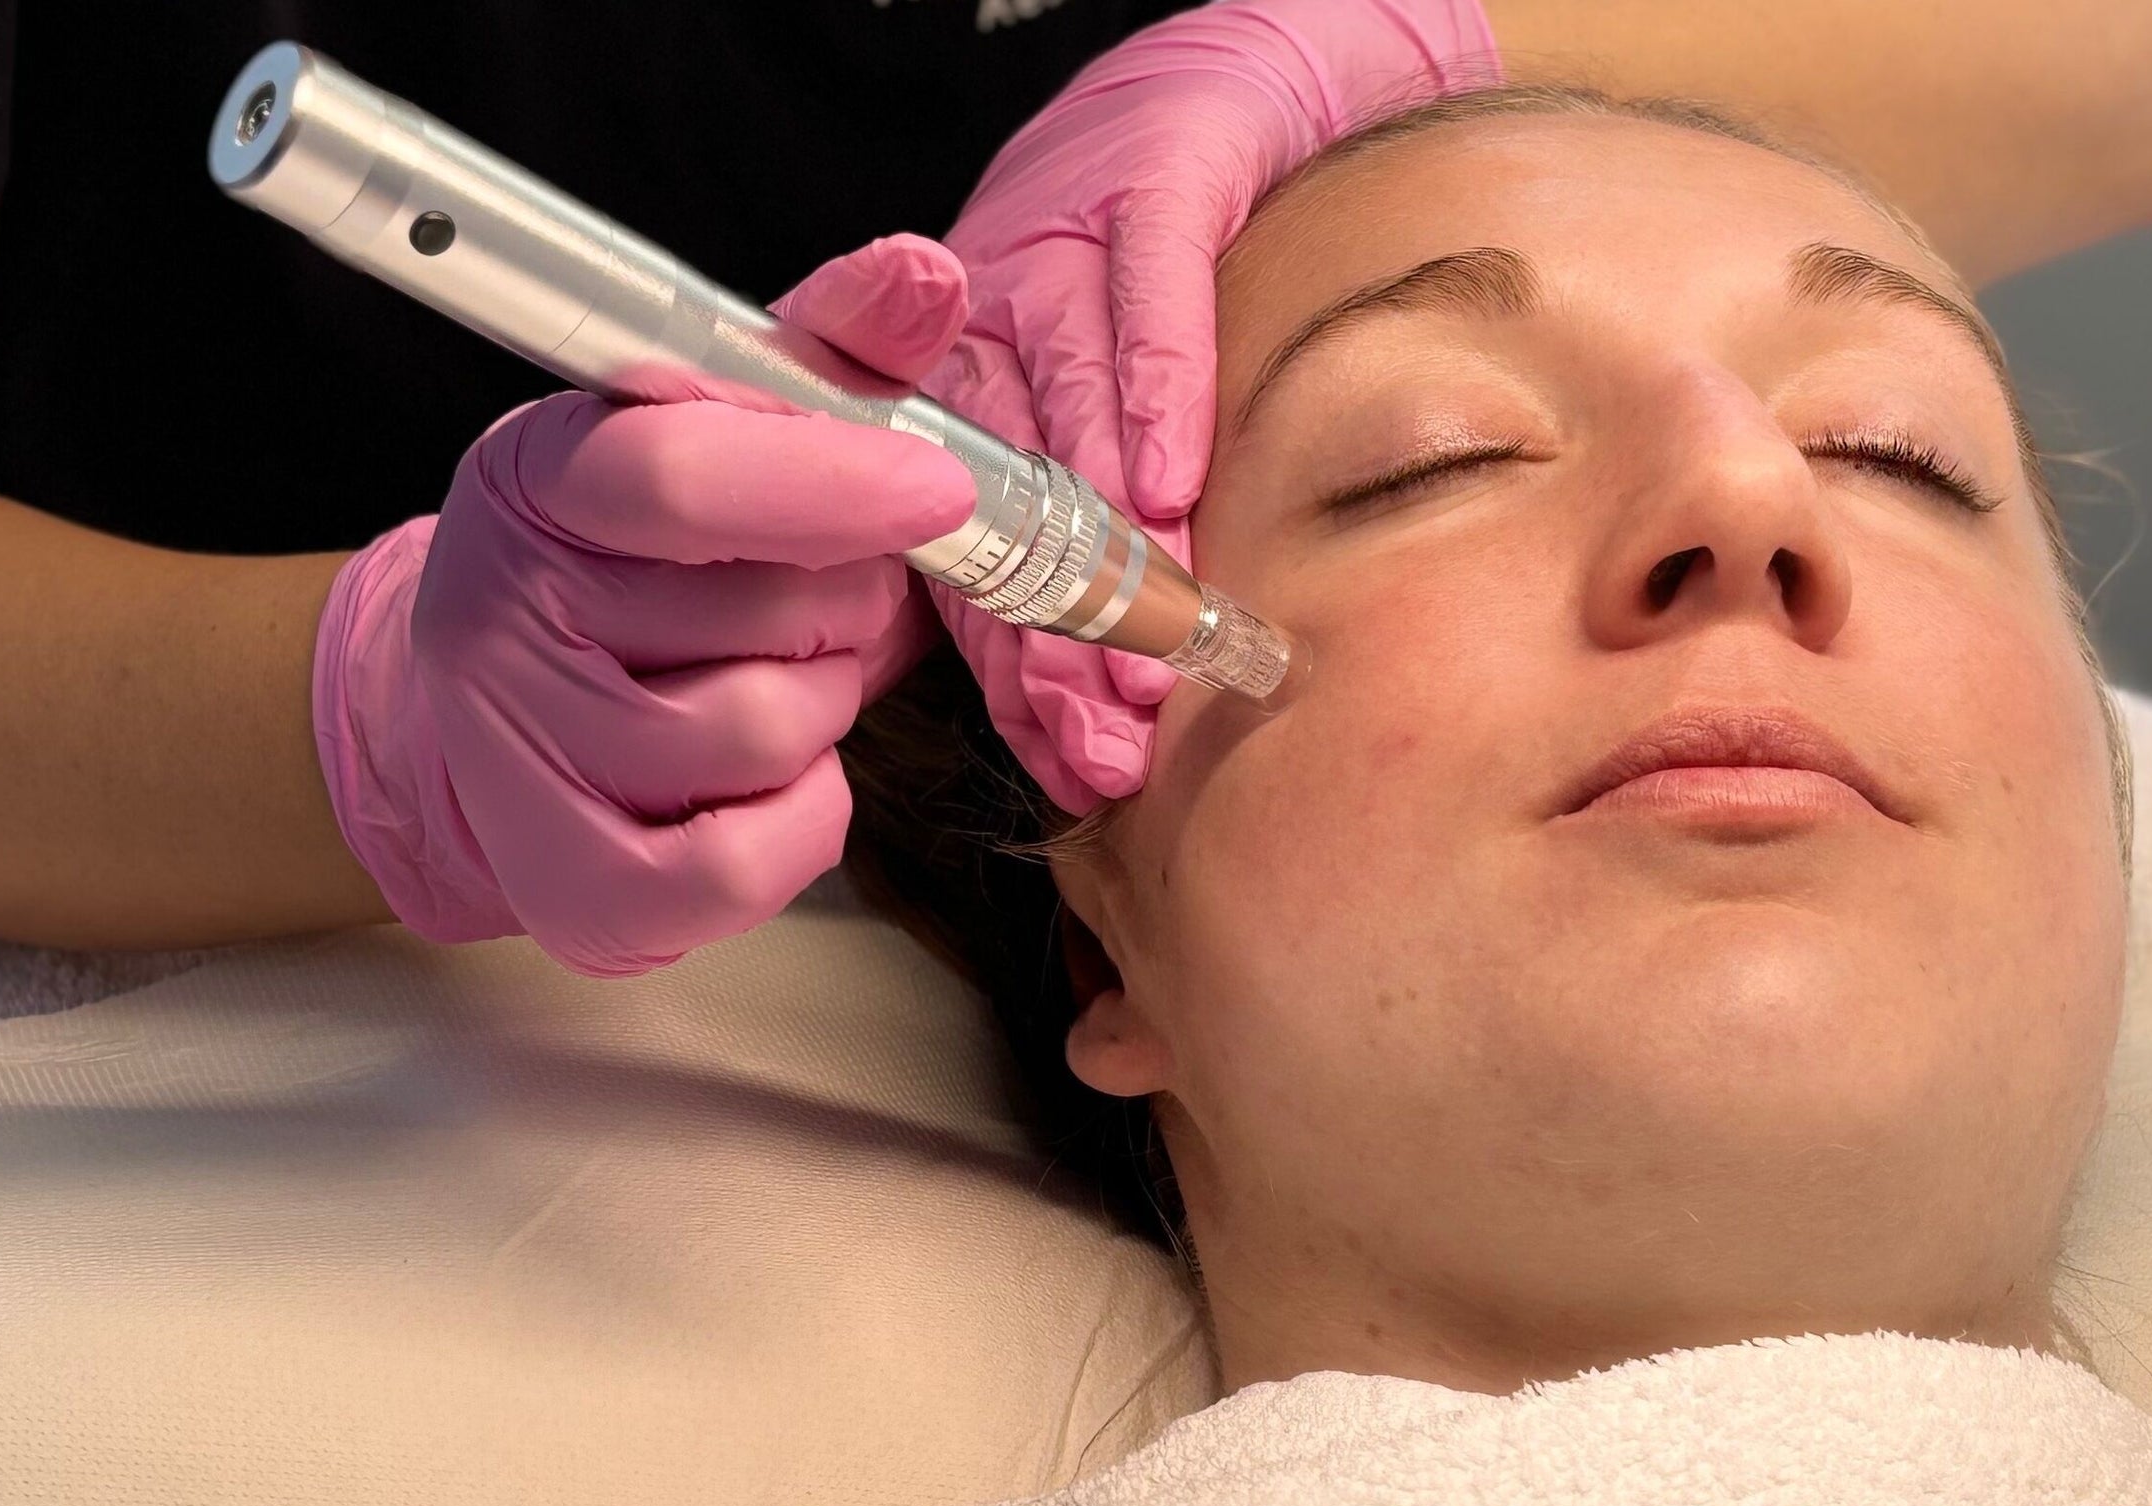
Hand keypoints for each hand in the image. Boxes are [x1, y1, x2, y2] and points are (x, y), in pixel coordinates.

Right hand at [313, 237, 977, 974]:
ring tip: (777, 678)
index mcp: (542, 477)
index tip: (940, 490)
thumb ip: (827, 352)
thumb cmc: (637, 565)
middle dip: (845, 607)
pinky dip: (802, 819)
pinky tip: (772, 777)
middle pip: (769, 616)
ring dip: (822, 709)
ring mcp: (523, 762)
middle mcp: (504, 617)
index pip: (683, 475)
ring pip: (769, 733)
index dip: (833, 481)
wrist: (487, 724)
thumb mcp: (711, 428)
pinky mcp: (573, 892)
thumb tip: (924, 274)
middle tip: (812, 602)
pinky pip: (751, 863)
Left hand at [928, 0, 1498, 810]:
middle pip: (996, 508)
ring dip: (1104, 543)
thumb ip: (1070, 545)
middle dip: (1053, 639)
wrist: (1204, 95)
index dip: (1017, 672)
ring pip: (1062, 414)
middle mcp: (975, 333)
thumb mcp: (1080, 411)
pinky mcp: (1139, 190)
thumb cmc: (1135, 285)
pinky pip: (1143, 298)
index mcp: (947, 404)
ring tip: (1149, 651)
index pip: (965, 566)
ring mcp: (1048, 254)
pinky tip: (1173, 485)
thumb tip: (1095, 720)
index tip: (1070, 762)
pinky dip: (1156, 394)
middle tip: (1109, 740)